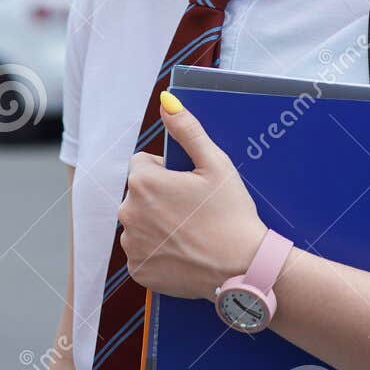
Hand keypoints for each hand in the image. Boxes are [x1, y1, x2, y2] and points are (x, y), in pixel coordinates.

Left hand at [118, 91, 268, 300]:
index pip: (143, 165)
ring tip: (190, 233)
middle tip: (194, 211)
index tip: (190, 186)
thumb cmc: (231, 213)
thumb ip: (187, 129)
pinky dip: (158, 251)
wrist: (242, 268)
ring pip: (140, 222)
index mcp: (142, 182)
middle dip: (160, 197)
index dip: (168, 172)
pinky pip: (143, 252)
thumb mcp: (215, 163)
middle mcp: (128, 212)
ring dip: (157, 224)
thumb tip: (166, 100)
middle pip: (140, 194)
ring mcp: (131, 244)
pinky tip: (183, 252)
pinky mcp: (138, 269)